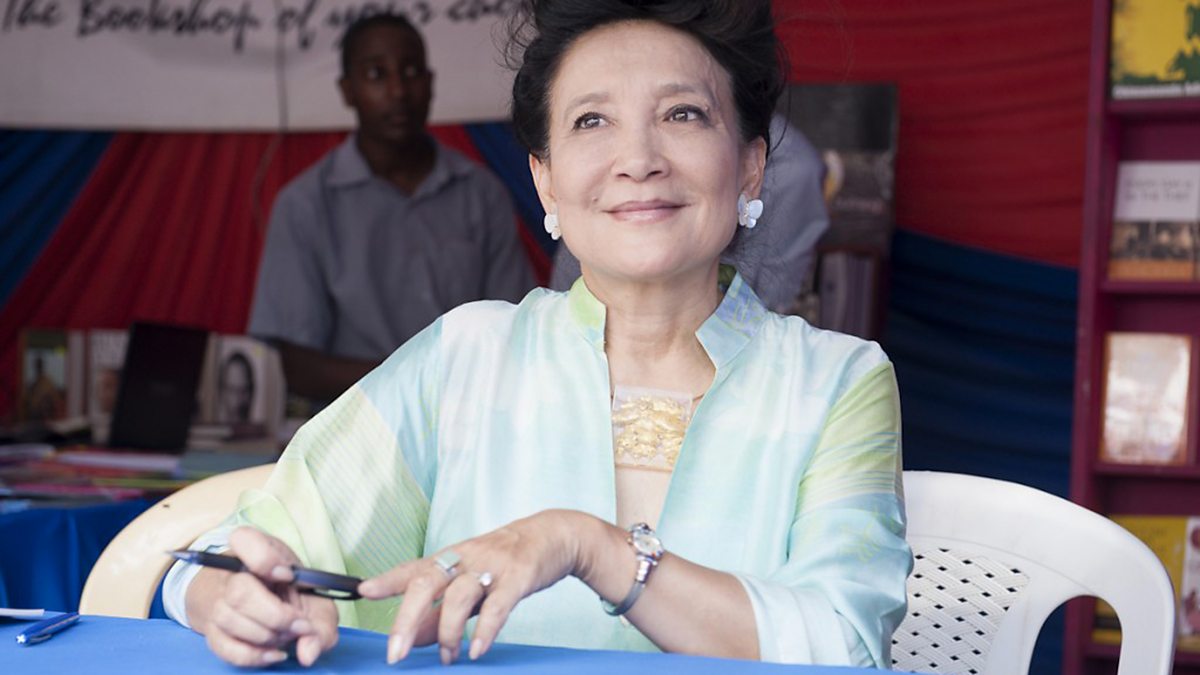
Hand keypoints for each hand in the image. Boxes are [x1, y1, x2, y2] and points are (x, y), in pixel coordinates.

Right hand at [199, 527, 339, 666]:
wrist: (254, 597)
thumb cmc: (286, 589)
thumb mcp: (313, 593)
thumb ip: (322, 621)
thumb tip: (309, 652)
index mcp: (255, 548)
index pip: (243, 539)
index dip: (265, 559)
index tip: (288, 576)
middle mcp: (229, 573)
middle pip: (239, 591)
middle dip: (276, 616)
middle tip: (300, 624)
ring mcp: (215, 601)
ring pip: (229, 620)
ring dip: (266, 636)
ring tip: (287, 634)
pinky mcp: (211, 630)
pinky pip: (224, 647)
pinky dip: (253, 655)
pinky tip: (273, 652)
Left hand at [358, 509, 588, 664]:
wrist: (551, 536)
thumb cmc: (504, 561)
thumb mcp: (469, 583)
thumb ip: (441, 611)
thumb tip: (415, 638)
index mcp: (449, 558)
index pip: (413, 569)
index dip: (388, 580)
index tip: (365, 592)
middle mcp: (465, 559)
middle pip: (427, 582)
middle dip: (407, 619)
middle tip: (395, 652)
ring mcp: (491, 566)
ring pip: (460, 596)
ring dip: (448, 632)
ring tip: (447, 658)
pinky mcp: (518, 577)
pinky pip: (498, 605)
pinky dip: (485, 629)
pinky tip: (476, 650)